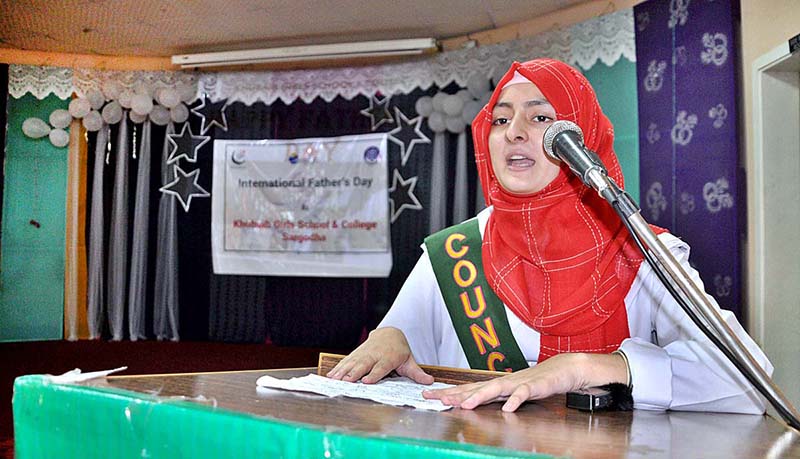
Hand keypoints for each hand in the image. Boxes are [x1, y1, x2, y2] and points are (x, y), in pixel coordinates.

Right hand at [326, 327, 433, 384]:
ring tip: (334, 380)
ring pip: (352, 363)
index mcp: (388, 358)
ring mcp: (363, 354)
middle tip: (346, 381)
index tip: (367, 380)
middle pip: (363, 365)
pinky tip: (330, 376)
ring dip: (342, 372)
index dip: (374, 374)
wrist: (389, 333)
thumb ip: (417, 373)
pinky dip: (337, 368)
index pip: (380, 367)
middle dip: (354, 373)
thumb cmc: (399, 350)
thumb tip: (429, 382)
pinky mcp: (355, 355)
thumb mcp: (409, 361)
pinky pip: (345, 362)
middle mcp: (374, 355)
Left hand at [422, 352, 626, 411]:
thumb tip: (474, 403)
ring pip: (496, 389)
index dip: (449, 392)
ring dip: (479, 397)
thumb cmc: (537, 382)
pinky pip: (524, 394)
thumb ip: (495, 398)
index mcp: (497, 385)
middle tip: (434, 397)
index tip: (429, 395)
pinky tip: (509, 409)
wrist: (565, 369)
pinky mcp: (535, 386)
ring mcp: (519, 383)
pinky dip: (516, 400)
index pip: (468, 389)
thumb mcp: (512, 392)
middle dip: (454, 393)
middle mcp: (504, 382)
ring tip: (465, 405)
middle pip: (475, 387)